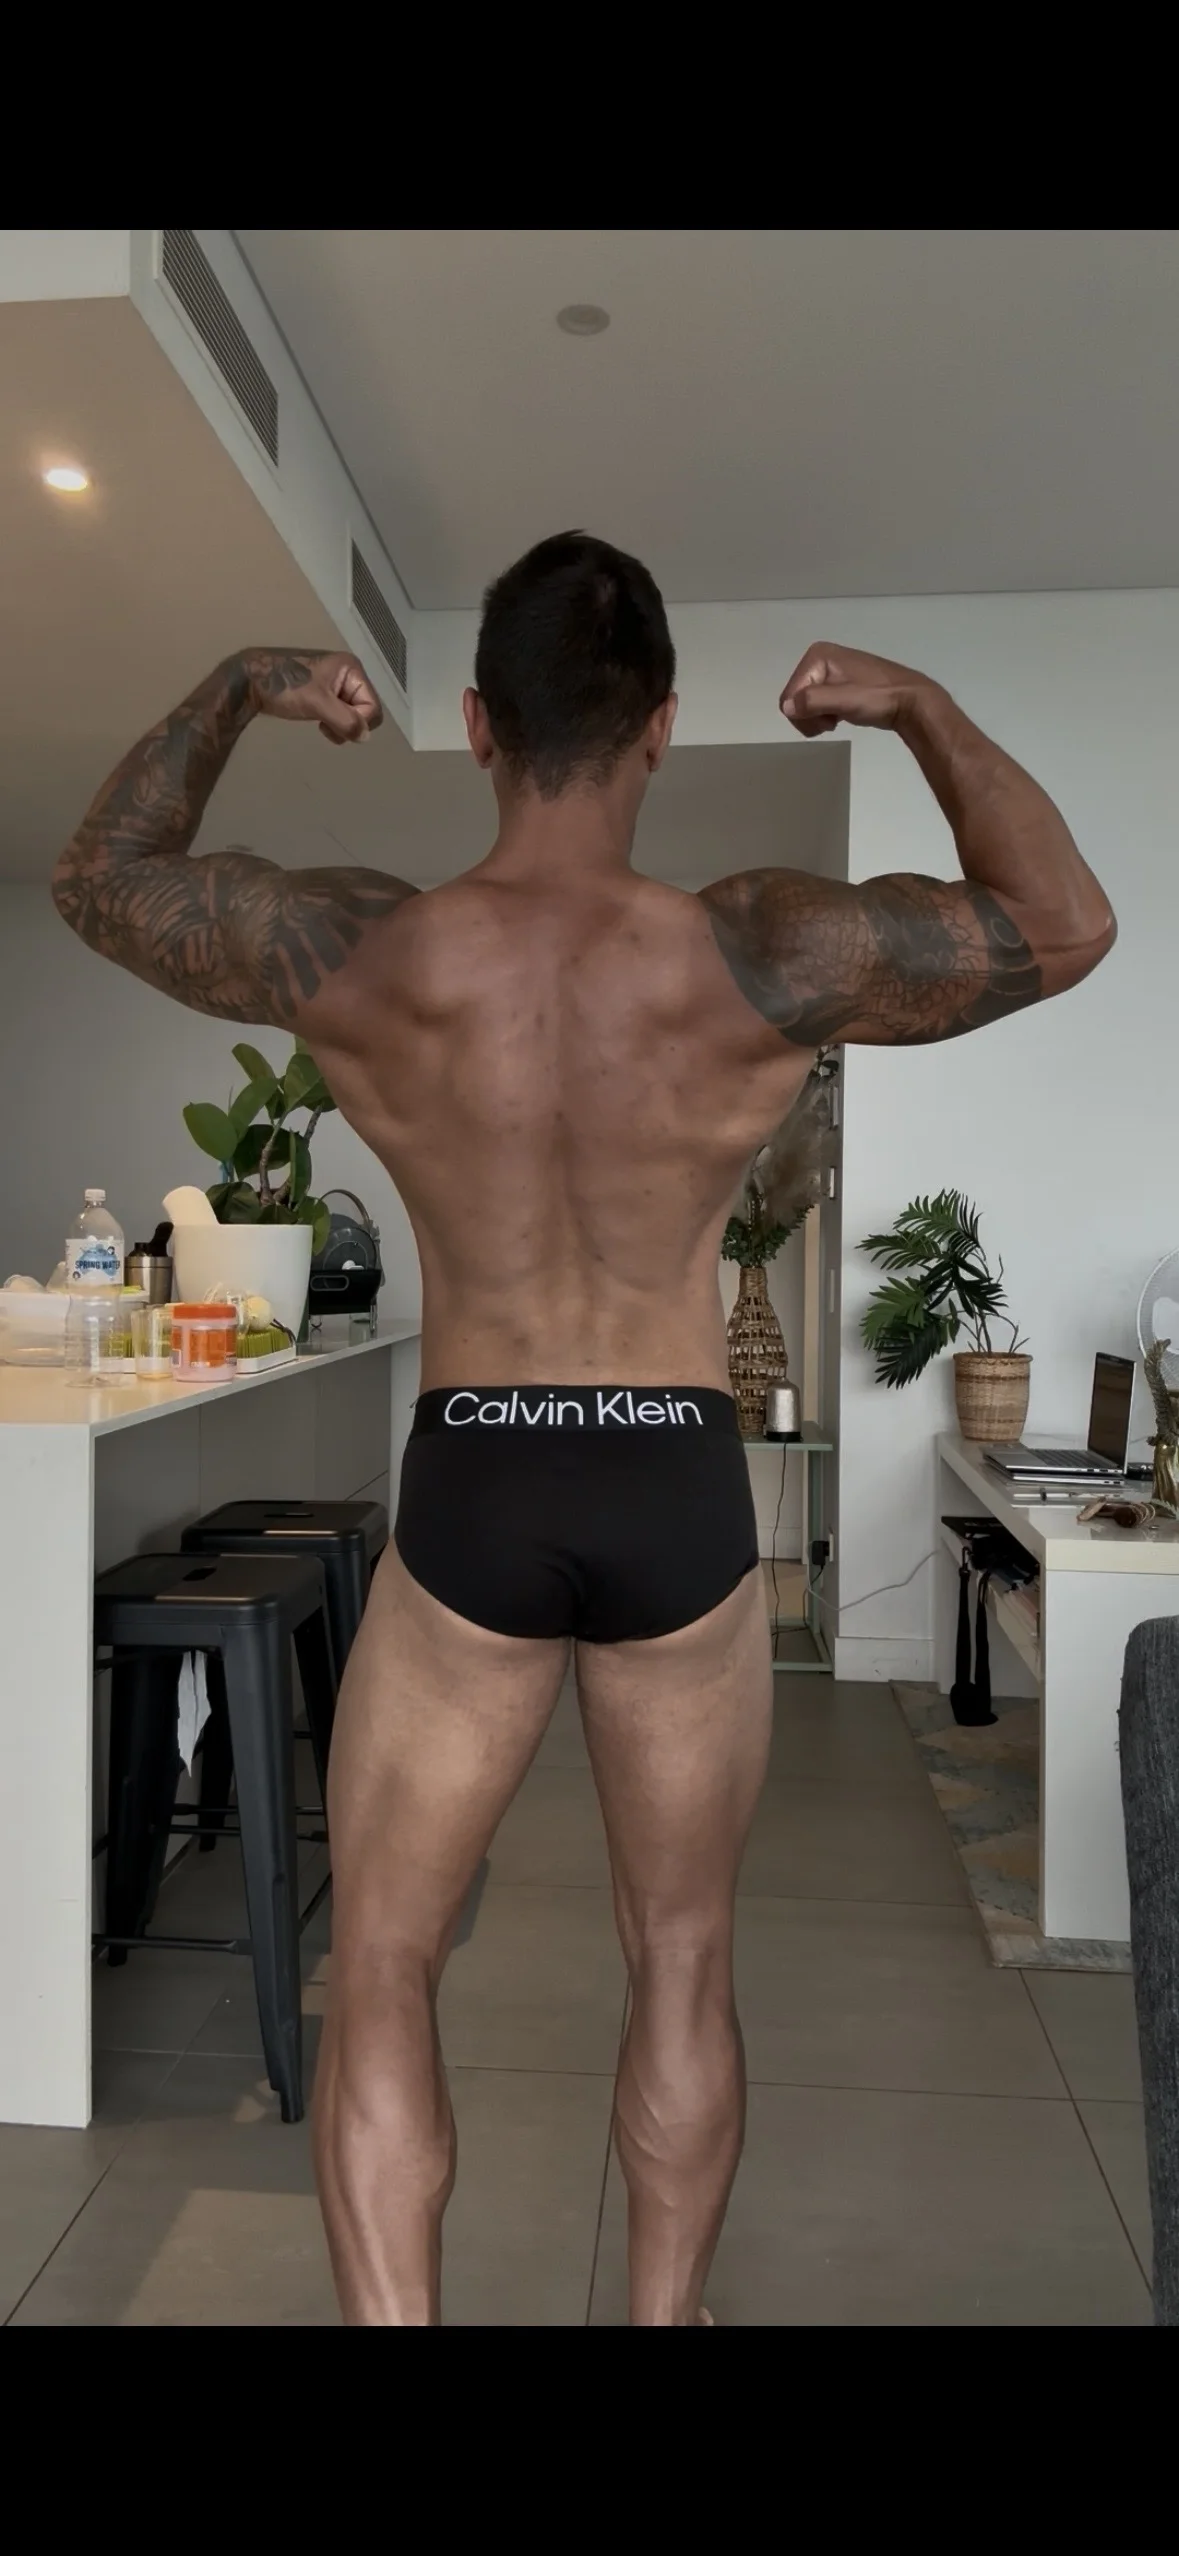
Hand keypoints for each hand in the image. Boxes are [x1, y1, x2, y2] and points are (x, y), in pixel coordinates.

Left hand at [244, 649, 382, 745]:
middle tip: (327, 725)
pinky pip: (341, 714)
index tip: (335, 724)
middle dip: (350, 724)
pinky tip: (319, 723)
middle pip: (366, 710)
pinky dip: (333, 723)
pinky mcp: (325, 694)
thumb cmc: (285, 687)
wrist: (252, 681)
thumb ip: (345, 720)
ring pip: (354, 715)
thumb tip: (364, 737)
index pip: (372, 705)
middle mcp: (348, 674)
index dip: (358, 721)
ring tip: (321, 724)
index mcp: (351, 669)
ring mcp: (336, 684)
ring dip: (341, 726)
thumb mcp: (318, 703)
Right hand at [779, 643, 941, 737]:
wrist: (910, 700)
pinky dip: (825, 714)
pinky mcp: (839, 682)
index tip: (828, 721)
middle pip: (794, 698)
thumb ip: (812, 701)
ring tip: (839, 718)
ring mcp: (830, 670)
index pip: (789, 694)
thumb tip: (787, 707)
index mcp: (817, 655)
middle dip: (810, 716)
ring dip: (818, 717)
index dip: (804, 714)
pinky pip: (817, 703)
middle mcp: (820, 657)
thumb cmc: (878, 697)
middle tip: (832, 722)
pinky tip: (841, 716)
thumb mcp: (844, 699)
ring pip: (804, 703)